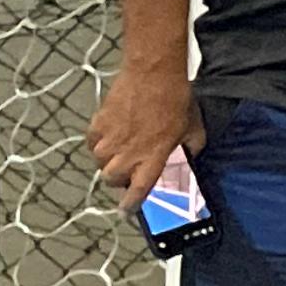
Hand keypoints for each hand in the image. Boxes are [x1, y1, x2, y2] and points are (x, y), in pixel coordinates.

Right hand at [86, 63, 200, 205]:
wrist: (153, 75)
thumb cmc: (176, 101)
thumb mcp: (194, 130)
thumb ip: (190, 149)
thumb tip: (188, 158)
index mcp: (153, 158)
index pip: (138, 190)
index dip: (131, 204)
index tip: (126, 211)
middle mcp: (128, 154)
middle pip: (112, 180)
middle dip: (118, 180)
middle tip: (128, 171)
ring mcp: (110, 140)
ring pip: (99, 163)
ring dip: (108, 162)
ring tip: (120, 151)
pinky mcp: (98, 125)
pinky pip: (92, 143)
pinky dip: (98, 144)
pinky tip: (110, 136)